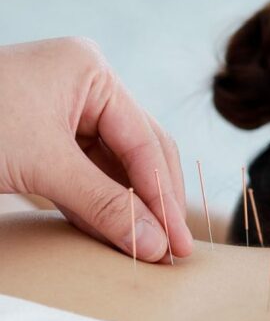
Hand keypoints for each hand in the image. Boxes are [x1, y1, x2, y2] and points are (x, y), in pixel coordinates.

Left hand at [0, 37, 193, 261]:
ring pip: (119, 168)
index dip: (163, 196)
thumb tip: (154, 244)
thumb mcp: (41, 166)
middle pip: (141, 151)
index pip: (144, 142)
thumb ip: (104, 205)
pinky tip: (117, 233)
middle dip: (156, 201)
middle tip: (173, 247)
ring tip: (150, 247)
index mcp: (91, 73)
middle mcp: (88, 89)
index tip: (177, 241)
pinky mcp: (53, 140)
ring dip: (132, 208)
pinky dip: (103, 206)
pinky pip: (92, 177)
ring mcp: (71, 113)